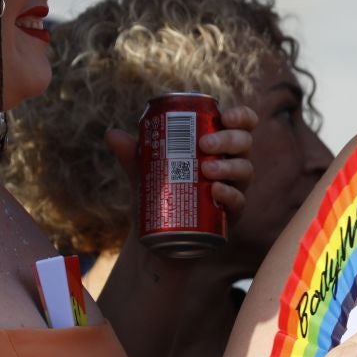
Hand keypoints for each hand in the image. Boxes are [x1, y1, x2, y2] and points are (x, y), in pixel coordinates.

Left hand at [104, 104, 257, 221]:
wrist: (158, 240)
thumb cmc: (159, 197)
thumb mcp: (144, 173)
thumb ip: (132, 155)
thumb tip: (112, 134)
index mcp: (219, 148)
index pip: (242, 126)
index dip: (241, 116)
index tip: (226, 116)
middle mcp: (232, 166)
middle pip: (244, 145)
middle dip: (228, 139)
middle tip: (204, 143)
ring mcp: (234, 190)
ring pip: (245, 171)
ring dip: (228, 166)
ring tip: (206, 169)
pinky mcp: (230, 216)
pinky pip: (239, 202)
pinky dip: (230, 195)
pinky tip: (216, 191)